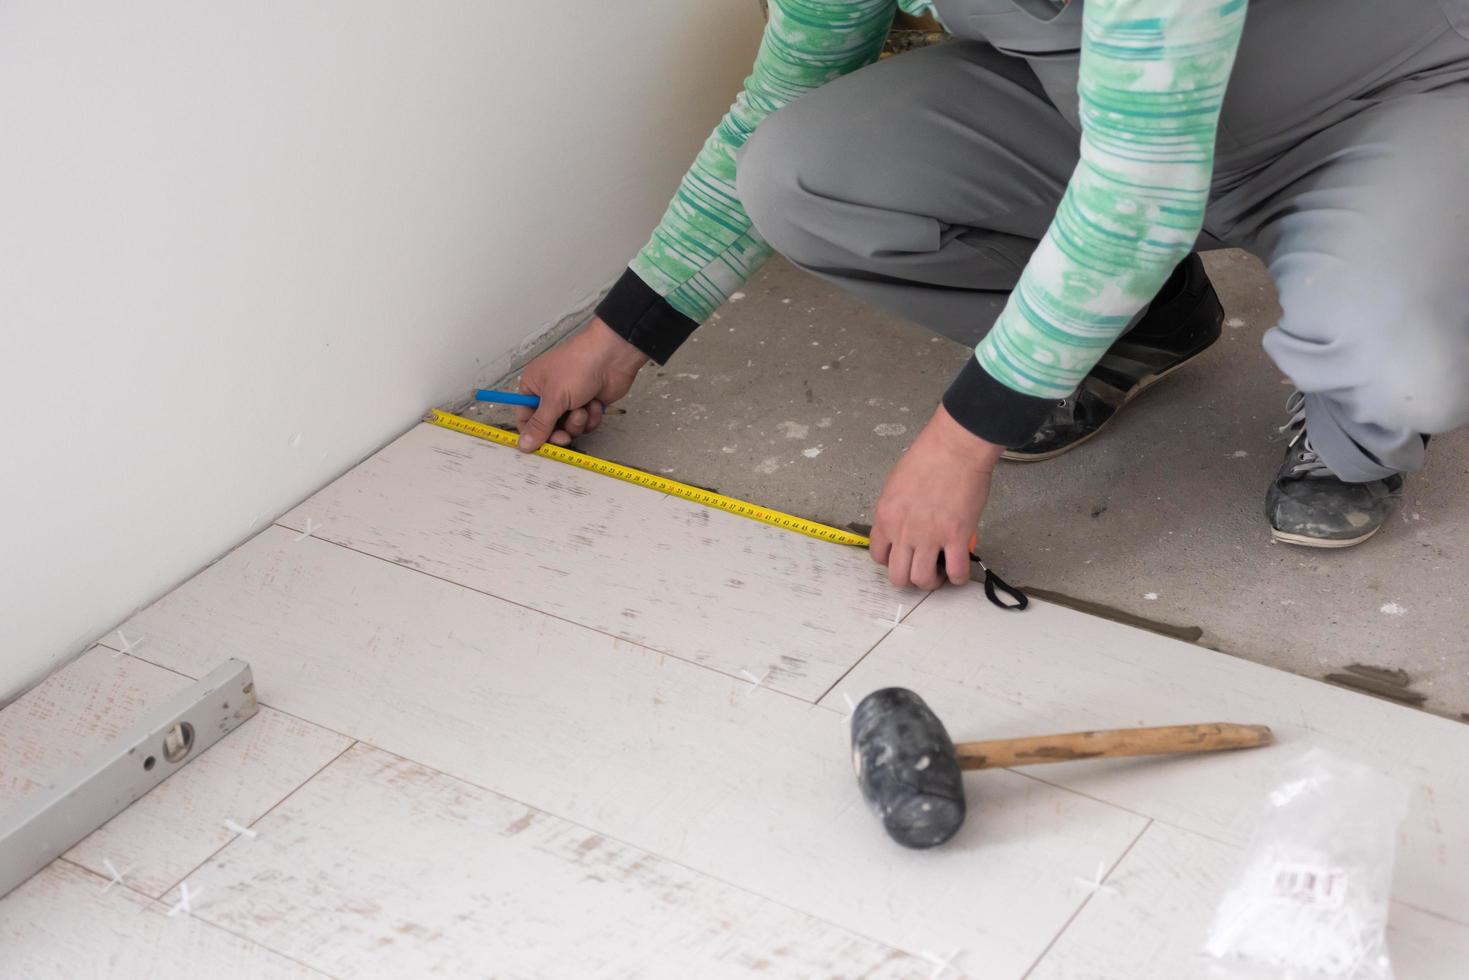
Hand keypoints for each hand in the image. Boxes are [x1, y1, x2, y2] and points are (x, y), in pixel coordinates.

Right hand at [515, 317, 647, 451]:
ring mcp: (570, 400)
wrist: (612, 356)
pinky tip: (595, 403)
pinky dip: (592, 417)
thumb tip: (523, 444)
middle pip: (548, 428)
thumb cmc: (579, 365)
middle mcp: (550, 394)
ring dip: (578, 422)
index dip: (532, 434)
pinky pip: (586, 424)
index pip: (524, 418)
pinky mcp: (588, 404)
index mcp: (533, 387)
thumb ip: (539, 425)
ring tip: (583, 408)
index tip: (541, 446)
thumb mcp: (554, 398)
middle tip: (565, 436)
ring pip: (569, 428)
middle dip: (559, 431)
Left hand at [870, 405, 1002, 589]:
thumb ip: (894, 511)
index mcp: (885, 517)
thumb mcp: (895, 485)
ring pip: (923, 579)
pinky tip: (959, 571)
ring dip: (931, 582)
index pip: (878, 555)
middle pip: (898, 576)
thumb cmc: (928, 458)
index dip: (890, 561)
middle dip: (909, 579)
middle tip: (920, 570)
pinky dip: (957, 578)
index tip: (902, 558)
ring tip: (940, 573)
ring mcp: (930, 536)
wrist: (955, 448)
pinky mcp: (956, 537)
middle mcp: (903, 532)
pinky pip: (955, 571)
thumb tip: (900, 529)